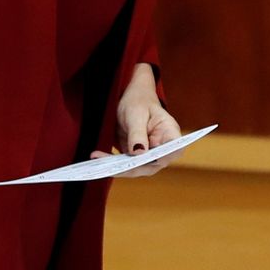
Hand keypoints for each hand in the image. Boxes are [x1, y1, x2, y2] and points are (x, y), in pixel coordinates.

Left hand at [93, 63, 181, 177]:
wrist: (132, 100)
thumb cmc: (139, 101)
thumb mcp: (136, 114)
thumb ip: (138, 133)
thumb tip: (138, 154)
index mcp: (170, 133)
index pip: (173, 151)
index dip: (161, 158)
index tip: (142, 159)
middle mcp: (163, 149)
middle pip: (151, 165)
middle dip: (130, 167)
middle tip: (110, 165)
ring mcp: (150, 156)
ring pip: (136, 168)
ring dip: (117, 167)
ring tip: (98, 159)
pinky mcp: (136, 158)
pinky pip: (125, 165)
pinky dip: (111, 163)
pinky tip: (96, 156)